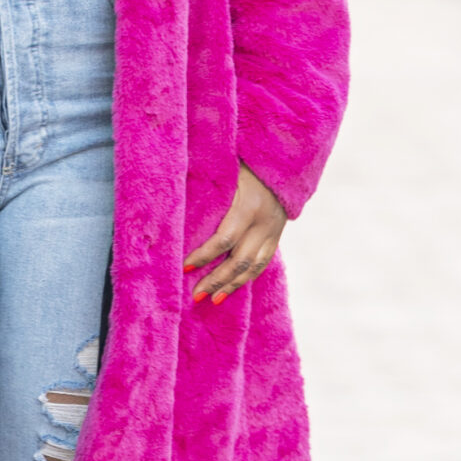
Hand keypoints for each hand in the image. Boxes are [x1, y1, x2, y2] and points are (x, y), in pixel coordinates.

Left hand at [184, 164, 286, 304]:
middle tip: (196, 295)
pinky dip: (247, 277)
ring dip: (232, 285)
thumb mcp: (228, 172)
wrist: (284, 160)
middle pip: (239, 260)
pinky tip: (233, 287)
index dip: (204, 256)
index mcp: (248, 206)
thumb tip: (176, 207)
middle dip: (217, 280)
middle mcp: (264, 223)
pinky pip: (263, 262)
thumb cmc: (245, 163)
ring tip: (214, 300)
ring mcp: (274, 231)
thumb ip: (209, 189)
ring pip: (253, 267)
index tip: (185, 266)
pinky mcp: (277, 236)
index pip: (224, 239)